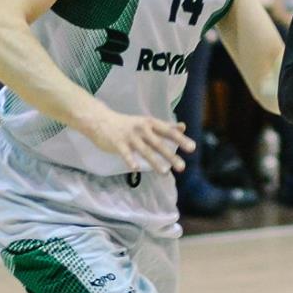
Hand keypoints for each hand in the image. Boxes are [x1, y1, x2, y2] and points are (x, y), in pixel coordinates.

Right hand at [79, 106, 193, 174]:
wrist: (100, 120)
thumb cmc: (127, 124)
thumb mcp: (147, 122)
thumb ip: (164, 126)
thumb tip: (183, 127)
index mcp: (150, 123)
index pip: (168, 131)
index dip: (181, 139)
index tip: (192, 148)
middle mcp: (142, 129)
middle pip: (159, 143)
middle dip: (171, 155)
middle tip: (182, 167)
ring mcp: (129, 136)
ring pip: (144, 150)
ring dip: (155, 162)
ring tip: (165, 173)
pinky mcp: (117, 143)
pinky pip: (125, 153)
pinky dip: (130, 160)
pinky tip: (136, 169)